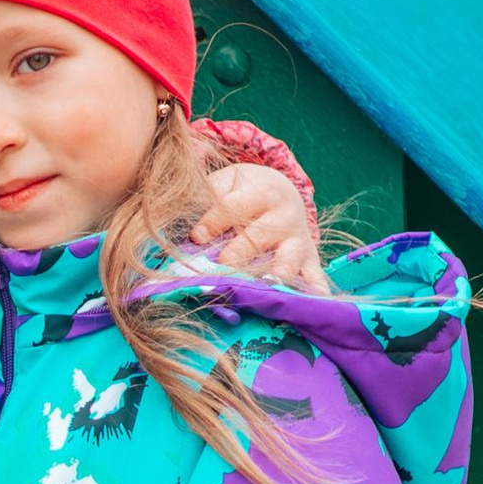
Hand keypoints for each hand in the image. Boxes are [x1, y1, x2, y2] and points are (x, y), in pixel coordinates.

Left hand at [197, 161, 326, 293]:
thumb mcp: (225, 183)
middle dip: (239, 252)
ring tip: (265, 286)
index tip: (196, 237)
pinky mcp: (309, 259)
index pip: (234, 206)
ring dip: (276, 274)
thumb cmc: (241, 191)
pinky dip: (315, 289)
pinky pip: (314, 276)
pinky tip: (314, 301)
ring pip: (287, 259)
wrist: (282, 191)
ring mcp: (298, 240)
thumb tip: (167, 217)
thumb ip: (202, 197)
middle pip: (259, 236)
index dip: (213, 221)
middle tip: (222, 265)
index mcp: (261, 191)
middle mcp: (284, 215)